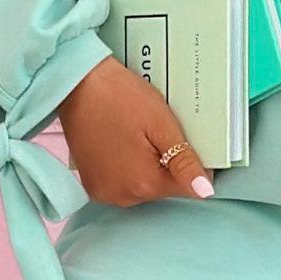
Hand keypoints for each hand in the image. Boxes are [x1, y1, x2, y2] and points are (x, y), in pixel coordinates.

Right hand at [58, 54, 214, 207]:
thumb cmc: (120, 96)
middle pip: (162, 187)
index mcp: (144, 184)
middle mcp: (122, 197)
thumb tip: (205, 191)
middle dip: (166, 164)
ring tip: (136, 136)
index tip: (178, 136)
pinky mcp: (90, 185)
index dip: (190, 161)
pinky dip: (126, 168)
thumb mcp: (161, 124)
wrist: (75, 82)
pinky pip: (121, 183)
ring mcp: (103, 193)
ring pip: (142, 186)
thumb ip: (184, 161)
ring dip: (146, 167)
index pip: (186, 186)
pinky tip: (122, 144)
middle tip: (154, 131)